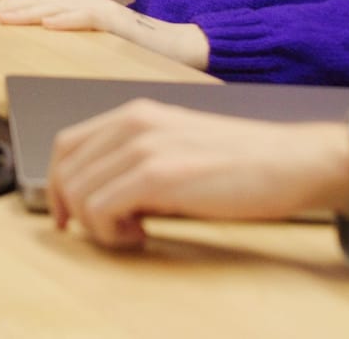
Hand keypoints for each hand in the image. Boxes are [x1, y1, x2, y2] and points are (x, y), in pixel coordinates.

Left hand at [0, 0, 138, 33]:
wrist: (173, 43)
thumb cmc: (130, 44)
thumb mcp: (89, 37)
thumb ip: (66, 31)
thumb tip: (35, 37)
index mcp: (76, 2)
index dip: (9, 4)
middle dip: (9, 7)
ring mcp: (100, 7)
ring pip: (57, 6)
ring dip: (28, 12)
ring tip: (5, 19)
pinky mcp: (115, 20)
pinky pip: (87, 17)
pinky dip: (66, 20)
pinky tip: (48, 25)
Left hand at [47, 100, 348, 245]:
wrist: (290, 161)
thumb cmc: (241, 162)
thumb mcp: (178, 147)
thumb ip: (138, 160)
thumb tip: (105, 195)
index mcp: (136, 113)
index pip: (66, 144)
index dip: (58, 184)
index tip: (66, 216)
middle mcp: (133, 122)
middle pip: (64, 169)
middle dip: (72, 210)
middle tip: (107, 231)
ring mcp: (144, 146)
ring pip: (78, 192)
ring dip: (96, 226)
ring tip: (132, 233)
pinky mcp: (159, 175)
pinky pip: (101, 209)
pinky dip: (110, 233)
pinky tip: (142, 235)